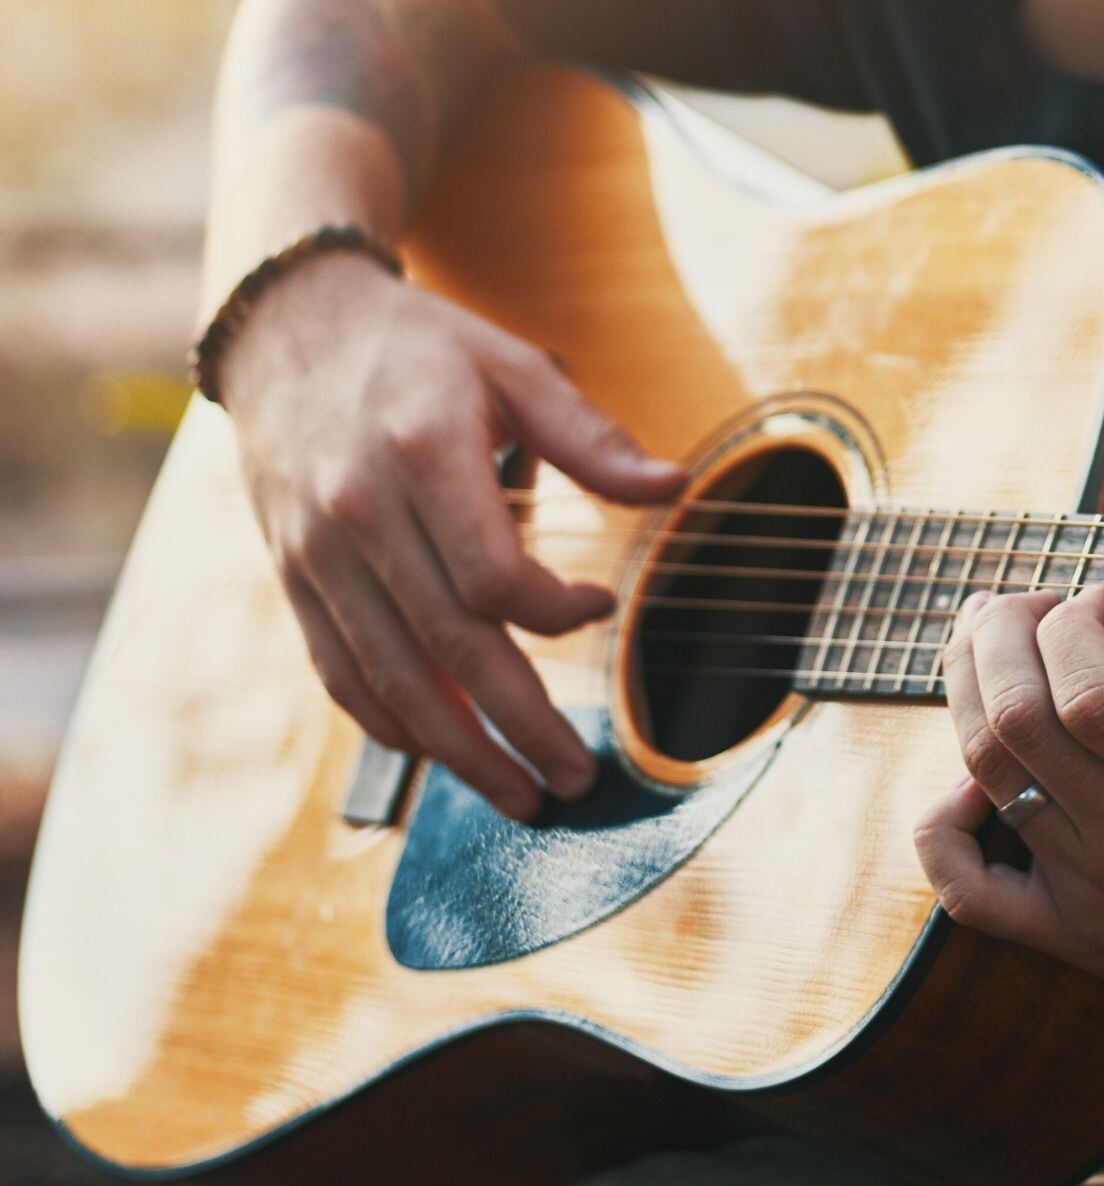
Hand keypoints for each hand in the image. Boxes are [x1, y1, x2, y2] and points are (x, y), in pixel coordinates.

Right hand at [220, 251, 684, 820]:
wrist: (289, 331)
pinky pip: (339, 670)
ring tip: (517, 797)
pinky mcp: (293, 577)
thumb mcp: (513, 367)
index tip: (599, 608)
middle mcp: (361, 512)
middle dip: (519, 726)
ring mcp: (318, 552)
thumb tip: (674, 485)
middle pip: (448, 646)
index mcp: (423, 455)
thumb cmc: (420, 352)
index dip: (556, 612)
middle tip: (575, 782)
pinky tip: (439, 755)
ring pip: (391, 676)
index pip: (492, 575)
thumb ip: (592, 437)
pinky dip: (387, 723)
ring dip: (458, 752)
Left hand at [916, 502, 1103, 1044]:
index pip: (1086, 695)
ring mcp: (1095, 896)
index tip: (1097, 597)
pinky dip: (945, 825)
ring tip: (989, 643)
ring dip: (968, 691)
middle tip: (1028, 603)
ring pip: (984, 779)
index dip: (1070, 624)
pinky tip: (972, 777)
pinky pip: (968, 892)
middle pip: (1015, 724)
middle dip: (1001, 635)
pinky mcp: (1074, 935)